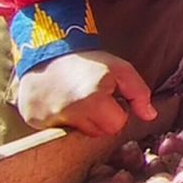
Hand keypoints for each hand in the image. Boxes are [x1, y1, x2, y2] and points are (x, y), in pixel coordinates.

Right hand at [16, 50, 156, 136]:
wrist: (49, 48)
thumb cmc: (88, 60)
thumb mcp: (120, 69)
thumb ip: (139, 92)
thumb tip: (151, 116)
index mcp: (93, 101)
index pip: (116, 126)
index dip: (117, 112)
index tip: (109, 98)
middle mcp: (68, 113)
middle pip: (96, 133)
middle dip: (99, 119)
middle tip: (91, 98)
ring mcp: (47, 118)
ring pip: (76, 134)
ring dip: (80, 121)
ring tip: (76, 99)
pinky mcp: (32, 119)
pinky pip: (53, 129)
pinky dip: (59, 119)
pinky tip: (59, 101)